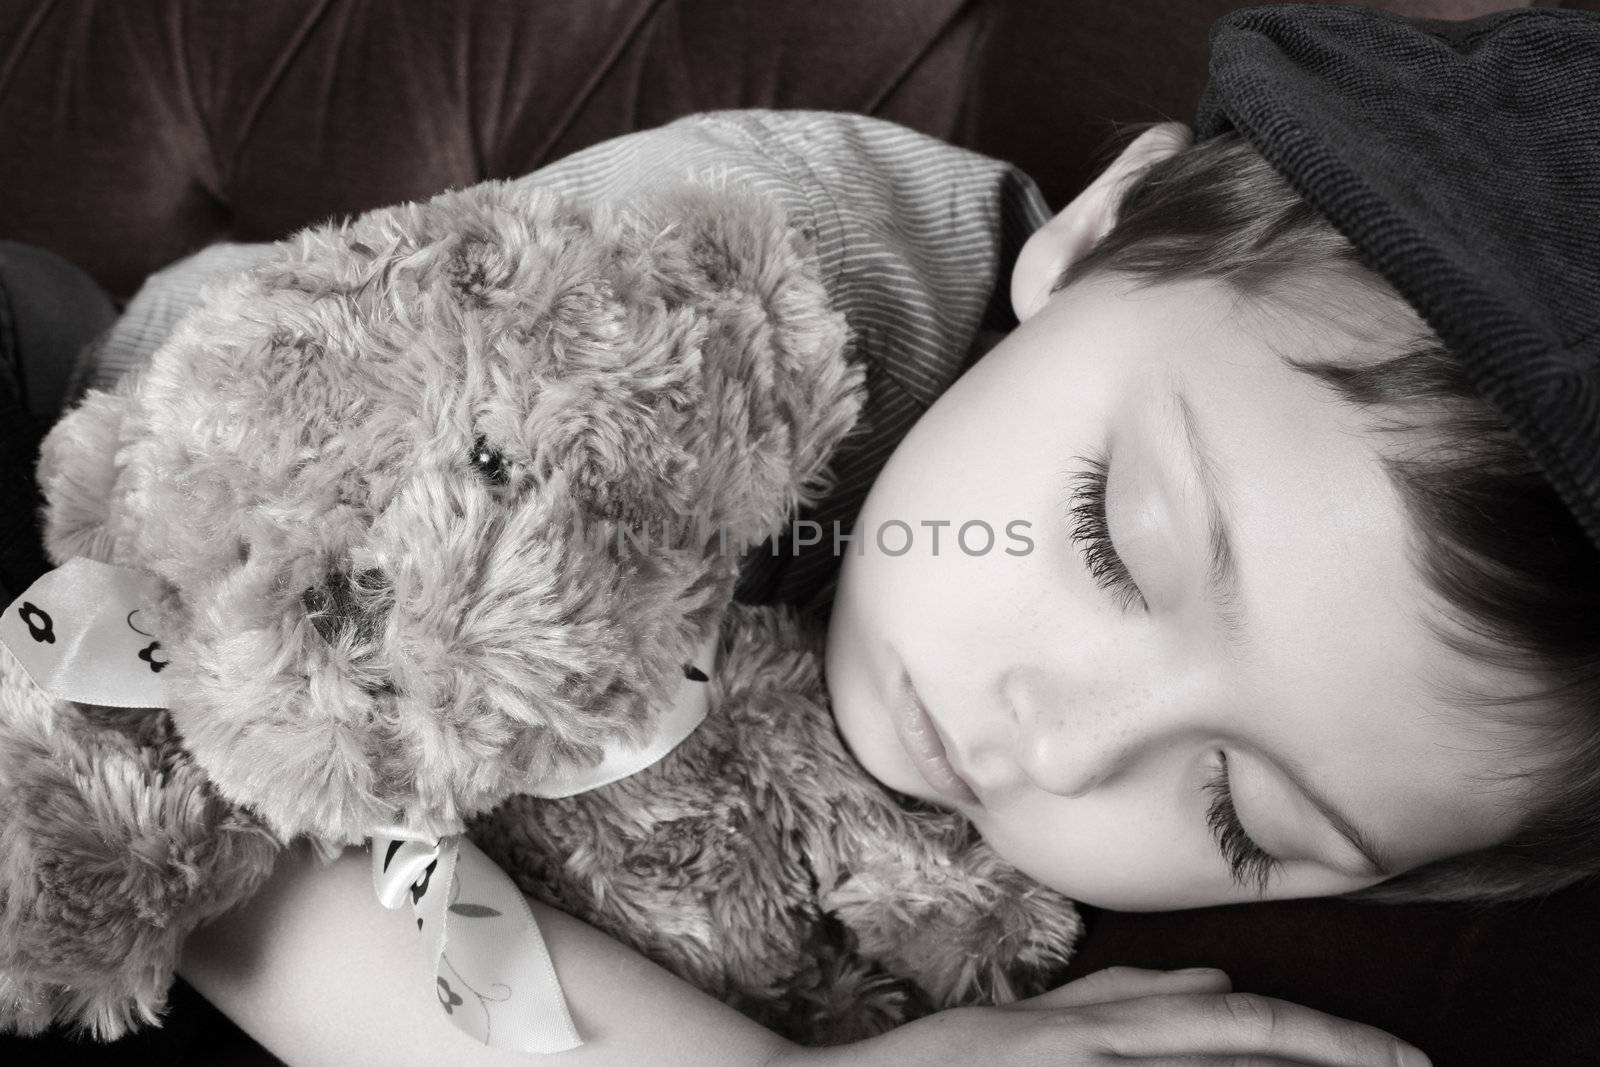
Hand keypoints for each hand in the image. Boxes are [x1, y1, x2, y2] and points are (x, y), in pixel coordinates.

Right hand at [779, 966, 1430, 1066]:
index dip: (1328, 1039)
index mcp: (1098, 1026)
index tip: (1399, 1057)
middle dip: (1333, 1061)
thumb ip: (1120, 999)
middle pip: (1242, 1054)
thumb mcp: (1032, 1023)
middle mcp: (1097, 1053)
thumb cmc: (937, 1066)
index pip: (1239, 1025)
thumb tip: (1216, 979)